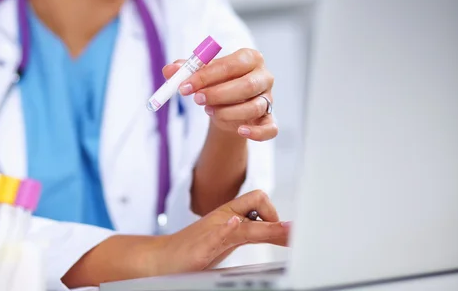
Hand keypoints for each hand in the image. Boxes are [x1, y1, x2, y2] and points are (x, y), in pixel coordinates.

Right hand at [154, 190, 289, 274]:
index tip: (288, 232)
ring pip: (243, 222)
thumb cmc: (193, 250)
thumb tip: (272, 230)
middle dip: (277, 218)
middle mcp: (224, 218)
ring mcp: (213, 231)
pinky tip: (235, 224)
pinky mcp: (202, 246)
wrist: (160, 258)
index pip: (259, 200)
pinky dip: (228, 228)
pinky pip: (217, 233)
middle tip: (296, 234)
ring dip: (266, 226)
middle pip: (255, 201)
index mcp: (230, 215)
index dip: (275, 214)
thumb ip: (244, 231)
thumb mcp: (224, 239)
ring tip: (284, 230)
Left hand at [163, 49, 276, 140]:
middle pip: (247, 85)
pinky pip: (269, 129)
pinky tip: (240, 131)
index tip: (184, 86)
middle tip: (196, 100)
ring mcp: (269, 99)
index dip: (206, 76)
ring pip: (254, 107)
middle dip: (218, 93)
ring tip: (209, 111)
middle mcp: (264, 77)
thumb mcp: (200, 75)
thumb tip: (169, 70)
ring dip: (228, 112)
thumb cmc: (216, 84)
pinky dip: (256, 132)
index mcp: (250, 58)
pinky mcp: (269, 120)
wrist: (227, 107)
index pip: (231, 64)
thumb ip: (185, 71)